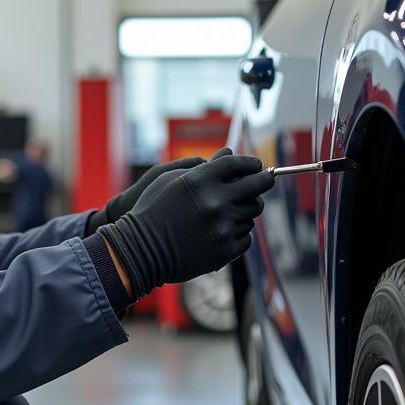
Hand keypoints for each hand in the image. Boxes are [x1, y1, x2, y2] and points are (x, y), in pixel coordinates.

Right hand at [98, 148, 273, 299]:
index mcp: (200, 181)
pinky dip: (238, 233)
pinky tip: (224, 231)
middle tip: (264, 180)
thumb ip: (203, 167)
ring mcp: (222, 227)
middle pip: (256, 186)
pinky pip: (245, 237)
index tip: (255, 165)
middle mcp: (215, 202)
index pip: (238, 164)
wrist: (140, 250)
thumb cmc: (152, 210)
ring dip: (246, 209)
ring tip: (233, 210)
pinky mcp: (225, 250)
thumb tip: (228, 154)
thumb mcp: (170, 180)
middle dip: (263, 180)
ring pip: (252, 213)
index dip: (250, 163)